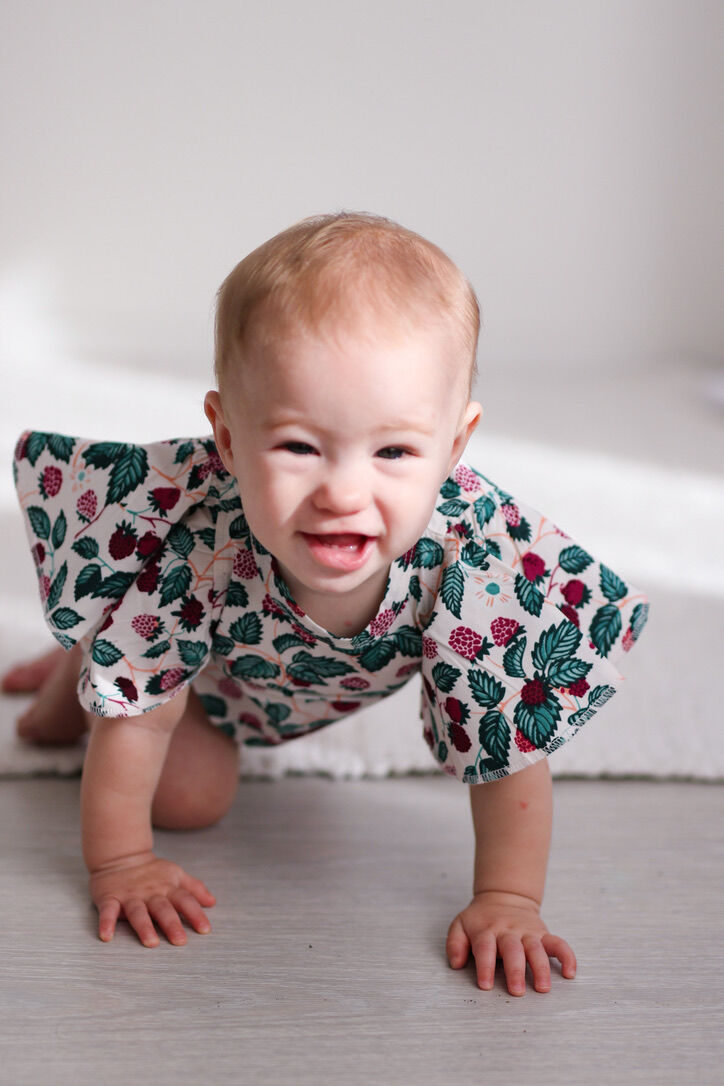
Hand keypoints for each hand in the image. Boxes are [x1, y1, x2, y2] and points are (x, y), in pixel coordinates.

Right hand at [89, 852, 216, 946]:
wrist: (121, 856)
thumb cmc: (151, 871)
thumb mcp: (175, 874)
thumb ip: (194, 888)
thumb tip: (212, 902)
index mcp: (168, 887)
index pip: (185, 900)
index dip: (195, 914)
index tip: (205, 930)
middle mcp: (150, 893)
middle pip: (163, 908)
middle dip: (172, 924)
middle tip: (180, 941)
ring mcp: (130, 896)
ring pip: (138, 911)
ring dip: (144, 926)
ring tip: (151, 942)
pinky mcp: (109, 898)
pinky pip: (108, 911)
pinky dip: (106, 923)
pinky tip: (106, 936)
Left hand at [446, 890, 575, 995]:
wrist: (503, 896)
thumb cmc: (480, 918)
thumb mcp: (460, 925)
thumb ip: (455, 943)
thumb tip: (456, 964)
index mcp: (487, 930)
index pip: (485, 947)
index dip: (484, 966)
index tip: (485, 985)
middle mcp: (509, 931)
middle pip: (513, 950)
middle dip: (515, 970)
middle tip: (516, 991)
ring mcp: (528, 932)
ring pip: (536, 948)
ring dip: (541, 968)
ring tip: (542, 987)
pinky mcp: (543, 934)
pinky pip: (558, 943)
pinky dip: (566, 956)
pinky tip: (570, 972)